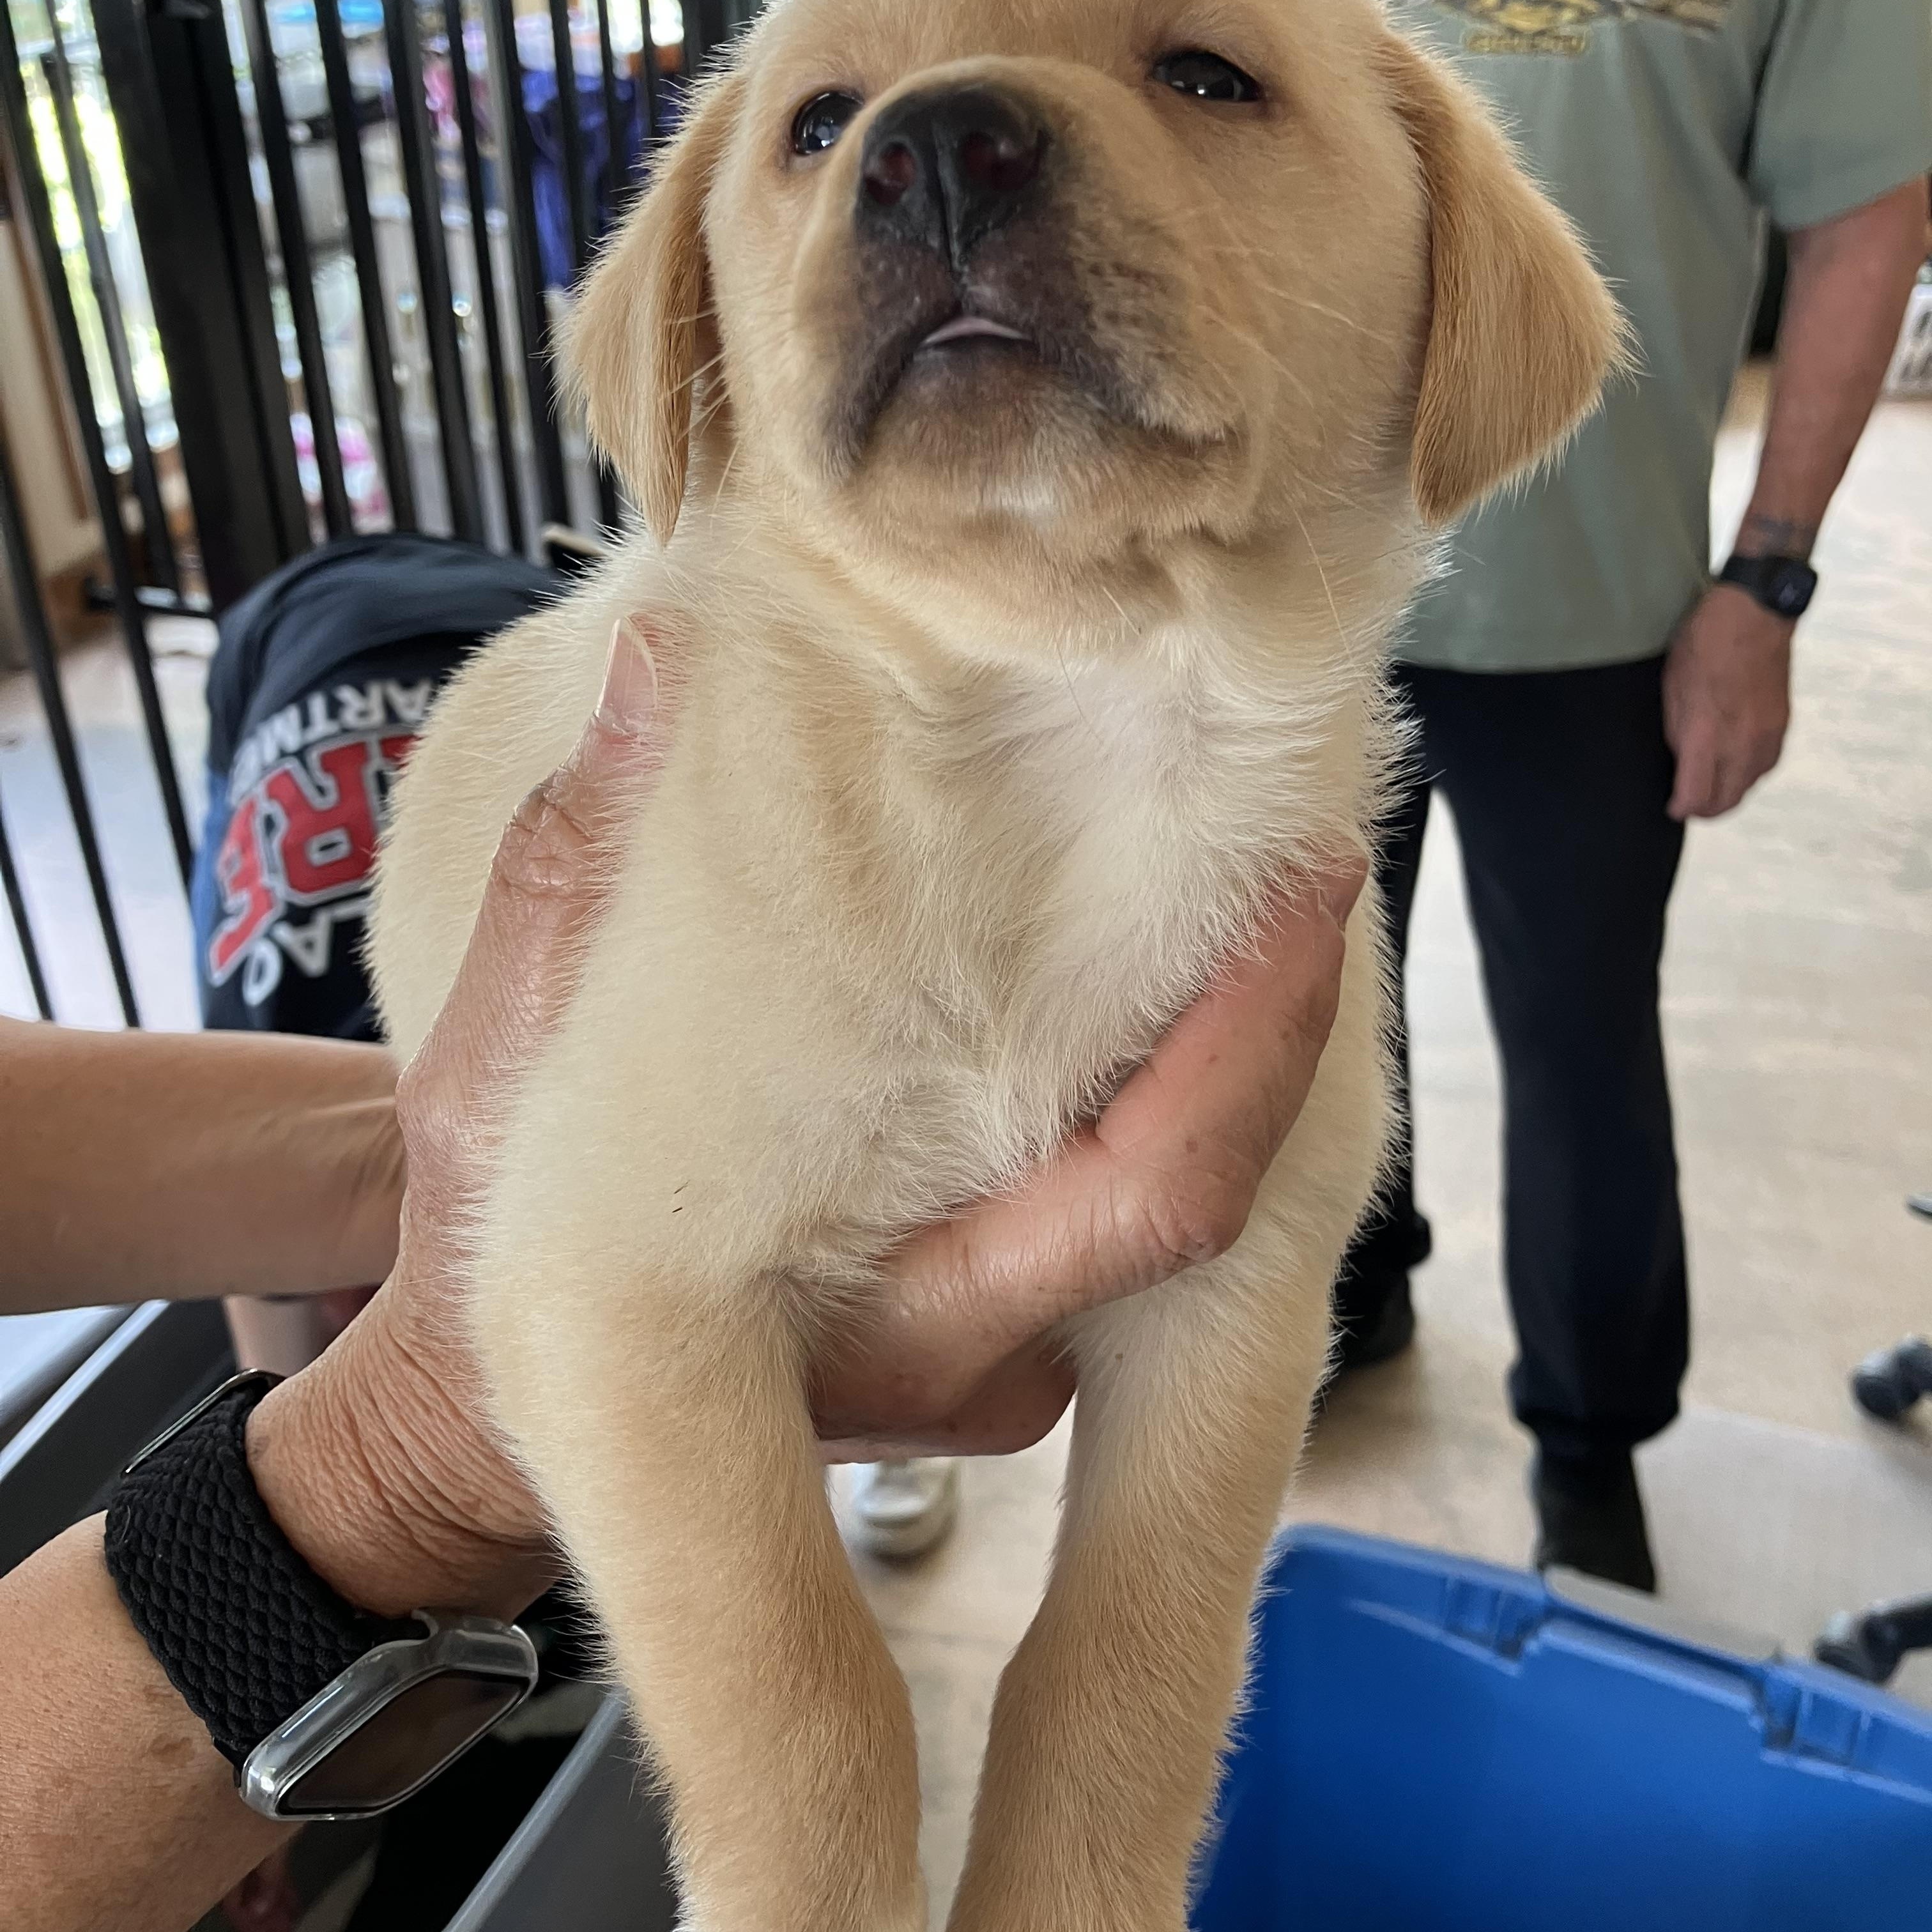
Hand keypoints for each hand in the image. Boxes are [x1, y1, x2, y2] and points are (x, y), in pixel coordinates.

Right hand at [249, 619, 1364, 1617]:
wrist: (513, 1404)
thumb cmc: (502, 1236)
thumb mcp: (503, 1060)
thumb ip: (584, 874)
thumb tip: (661, 661)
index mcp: (903, 1314)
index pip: (1152, 1194)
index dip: (1252, 1042)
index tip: (1314, 886)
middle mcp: (990, 1355)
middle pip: (1207, 1184)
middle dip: (1272, 1015)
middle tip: (1310, 842)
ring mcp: (1009, 1355)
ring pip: (1171, 1191)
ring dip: (1217, 1044)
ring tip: (1240, 869)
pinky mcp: (1004, 1329)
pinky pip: (1115, 1197)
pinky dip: (1146, 1085)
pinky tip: (1141, 963)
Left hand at [1662, 584, 1793, 820]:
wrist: (1756, 612)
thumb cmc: (1705, 643)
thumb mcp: (1673, 689)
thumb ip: (1679, 734)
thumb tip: (1682, 764)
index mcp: (1709, 734)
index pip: (1698, 796)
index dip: (1682, 808)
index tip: (1672, 807)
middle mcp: (1743, 742)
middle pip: (1728, 800)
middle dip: (1706, 810)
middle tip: (1688, 805)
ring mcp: (1768, 734)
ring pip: (1749, 785)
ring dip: (1729, 793)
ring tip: (1709, 787)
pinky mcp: (1783, 723)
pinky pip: (1765, 764)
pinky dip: (1748, 773)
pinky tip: (1734, 765)